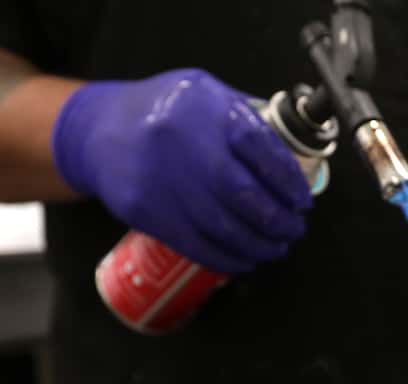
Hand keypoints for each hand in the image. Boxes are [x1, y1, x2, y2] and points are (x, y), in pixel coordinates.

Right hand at [51, 69, 310, 272]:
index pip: (258, 145)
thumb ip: (250, 121)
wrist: (100, 132)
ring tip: (277, 247)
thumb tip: (297, 161)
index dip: (287, 179)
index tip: (302, 201)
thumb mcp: (208, 96)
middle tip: (294, 229)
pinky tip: (247, 260)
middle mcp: (181, 141)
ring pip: (222, 226)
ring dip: (258, 245)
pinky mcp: (146, 211)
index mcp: (205, 107)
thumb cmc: (168, 115)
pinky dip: (228, 259)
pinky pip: (196, 245)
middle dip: (277, 220)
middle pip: (241, 193)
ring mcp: (161, 179)